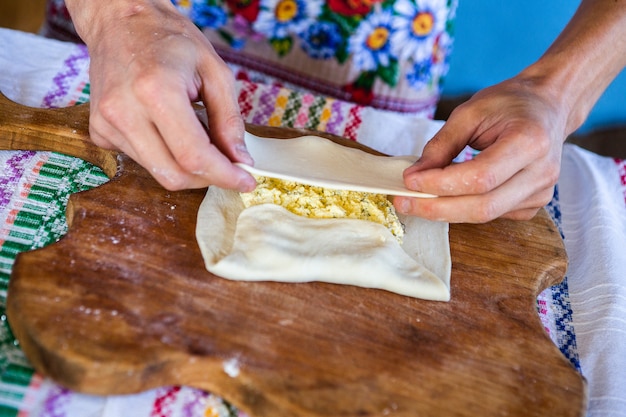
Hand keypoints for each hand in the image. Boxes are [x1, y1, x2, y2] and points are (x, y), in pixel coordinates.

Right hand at [67, 0, 255, 190]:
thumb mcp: (214, 71)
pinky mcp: (99, 131)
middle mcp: (125, 111)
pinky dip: (164, 155)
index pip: (194, 156)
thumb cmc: (170, 39)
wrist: (120, 21)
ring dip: (186, 166)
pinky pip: (140, 160)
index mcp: (157, 91)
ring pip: (157, 172)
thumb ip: (229, 120)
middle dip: (207, 178)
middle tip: (228, 167)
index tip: (245, 182)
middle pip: (174, 175)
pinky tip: (167, 129)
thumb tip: (240, 160)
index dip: (224, 175)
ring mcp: (106, 123)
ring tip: (196, 135)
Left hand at [393, 76, 567, 222]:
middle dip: (437, 208)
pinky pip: (492, 214)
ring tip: (415, 200)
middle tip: (403, 202)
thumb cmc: (510, 103)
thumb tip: (414, 177)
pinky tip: (446, 197)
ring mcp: (540, 192)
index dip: (441, 184)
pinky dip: (463, 208)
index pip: (480, 177)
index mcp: (530, 141)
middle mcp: (541, 173)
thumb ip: (441, 145)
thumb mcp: (470, 112)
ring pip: (485, 215)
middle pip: (483, 206)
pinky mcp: (533, 204)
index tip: (408, 181)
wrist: (550, 106)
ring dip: (445, 211)